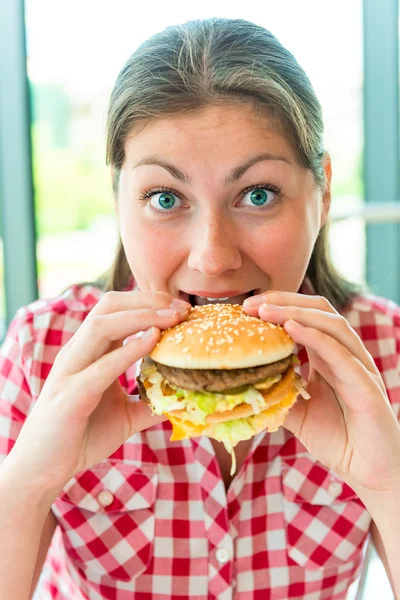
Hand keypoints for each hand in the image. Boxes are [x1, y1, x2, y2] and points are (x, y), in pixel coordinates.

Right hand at [4, 291, 190, 496]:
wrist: (41, 469)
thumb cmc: (81, 436)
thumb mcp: (125, 416)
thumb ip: (151, 403)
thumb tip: (186, 401)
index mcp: (90, 351)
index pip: (118, 309)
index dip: (150, 303)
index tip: (182, 308)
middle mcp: (78, 352)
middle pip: (110, 306)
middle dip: (149, 300)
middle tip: (182, 307)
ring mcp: (71, 370)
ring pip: (102, 325)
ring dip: (141, 316)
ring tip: (172, 317)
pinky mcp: (71, 395)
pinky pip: (101, 366)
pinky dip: (129, 350)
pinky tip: (153, 341)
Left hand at [243, 291, 399, 492]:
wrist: (368, 470)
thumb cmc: (338, 439)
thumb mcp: (296, 413)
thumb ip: (276, 394)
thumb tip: (242, 384)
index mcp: (329, 355)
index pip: (305, 315)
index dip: (277, 305)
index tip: (245, 308)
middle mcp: (345, 353)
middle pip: (318, 309)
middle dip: (283, 301)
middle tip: (250, 304)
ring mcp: (357, 365)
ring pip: (331, 323)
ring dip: (295, 312)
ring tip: (264, 311)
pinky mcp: (365, 384)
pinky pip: (341, 353)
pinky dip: (316, 337)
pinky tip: (291, 329)